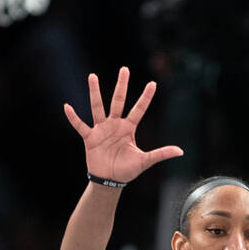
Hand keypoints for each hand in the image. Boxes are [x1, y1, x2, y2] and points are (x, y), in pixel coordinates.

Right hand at [63, 67, 182, 182]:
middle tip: (124, 69)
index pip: (139, 109)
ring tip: (93, 76)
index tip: (153, 83)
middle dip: (122, 86)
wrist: (110, 181)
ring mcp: (101, 130)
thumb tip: (181, 151)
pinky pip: (80, 125)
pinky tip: (67, 107)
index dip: (145, 97)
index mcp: (128, 128)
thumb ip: (161, 154)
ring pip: (98, 107)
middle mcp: (115, 125)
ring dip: (95, 93)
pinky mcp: (90, 138)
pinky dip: (73, 118)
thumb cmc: (127, 170)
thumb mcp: (145, 161)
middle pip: (118, 101)